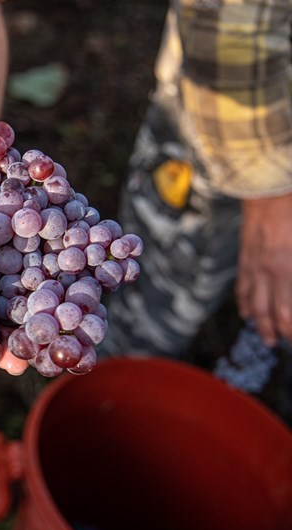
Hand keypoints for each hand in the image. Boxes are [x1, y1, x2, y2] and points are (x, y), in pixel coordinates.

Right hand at [236, 192, 291, 345]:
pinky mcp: (246, 255)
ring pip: (253, 303)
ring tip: (267, 338)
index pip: (287, 313)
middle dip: (277, 332)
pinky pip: (243, 286)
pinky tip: (247, 313)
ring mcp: (253, 264)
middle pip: (268, 313)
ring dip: (260, 323)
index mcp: (285, 268)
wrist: (267, 184)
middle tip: (282, 343)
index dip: (291, 328)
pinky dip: (245, 303)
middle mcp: (266, 271)